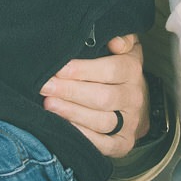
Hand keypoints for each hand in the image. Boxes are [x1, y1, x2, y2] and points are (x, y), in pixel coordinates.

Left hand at [40, 34, 146, 156]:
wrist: (135, 100)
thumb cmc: (118, 68)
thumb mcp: (122, 46)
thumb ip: (121, 37)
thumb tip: (115, 41)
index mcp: (133, 70)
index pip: (110, 70)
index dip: (82, 70)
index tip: (58, 69)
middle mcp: (134, 97)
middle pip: (102, 97)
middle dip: (70, 92)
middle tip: (45, 86)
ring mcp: (130, 122)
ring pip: (102, 121)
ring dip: (72, 113)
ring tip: (49, 105)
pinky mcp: (123, 144)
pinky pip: (103, 144)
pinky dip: (82, 136)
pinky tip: (63, 126)